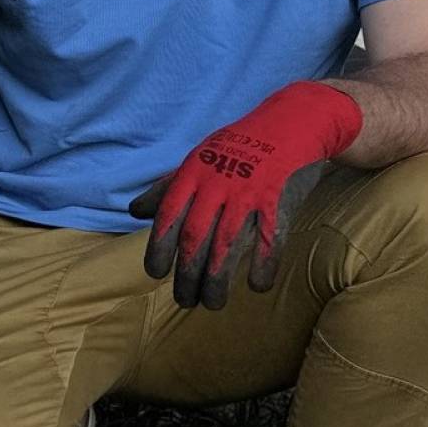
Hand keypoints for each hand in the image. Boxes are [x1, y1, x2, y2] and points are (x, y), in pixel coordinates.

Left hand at [126, 81, 362, 309]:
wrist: (293, 123)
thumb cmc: (240, 146)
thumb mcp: (199, 158)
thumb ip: (167, 188)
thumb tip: (135, 212)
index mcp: (194, 172)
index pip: (169, 215)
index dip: (159, 247)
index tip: (155, 273)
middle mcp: (217, 184)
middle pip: (195, 238)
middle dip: (186, 275)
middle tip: (184, 301)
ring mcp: (249, 193)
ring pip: (227, 245)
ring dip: (217, 280)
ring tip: (212, 304)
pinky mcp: (278, 201)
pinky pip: (269, 241)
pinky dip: (263, 266)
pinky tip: (256, 286)